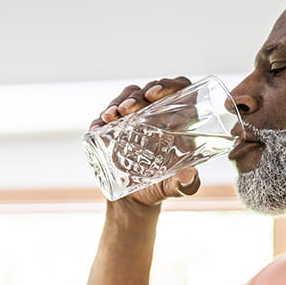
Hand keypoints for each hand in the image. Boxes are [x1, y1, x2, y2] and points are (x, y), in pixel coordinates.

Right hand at [90, 77, 200, 205]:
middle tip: (127, 109)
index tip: (153, 94)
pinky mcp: (116, 126)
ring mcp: (135, 118)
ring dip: (118, 102)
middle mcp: (158, 114)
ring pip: (128, 97)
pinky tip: (96, 127)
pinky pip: (108, 115)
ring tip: (110, 117)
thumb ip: (186, 185)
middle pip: (149, 90)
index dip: (168, 85)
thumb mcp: (176, 188)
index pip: (179, 90)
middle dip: (136, 95)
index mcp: (179, 120)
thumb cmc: (162, 187)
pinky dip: (100, 119)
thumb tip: (189, 176)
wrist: (136, 198)